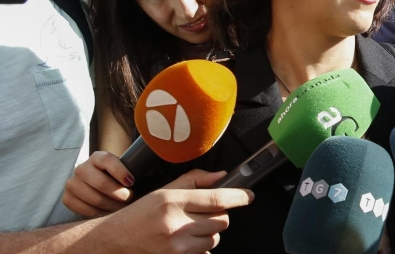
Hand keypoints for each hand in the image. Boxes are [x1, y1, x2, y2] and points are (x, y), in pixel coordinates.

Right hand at [63, 151, 134, 217]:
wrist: (96, 185)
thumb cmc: (116, 177)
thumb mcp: (124, 168)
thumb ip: (135, 168)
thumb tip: (151, 172)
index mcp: (98, 157)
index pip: (108, 160)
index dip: (120, 171)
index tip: (132, 182)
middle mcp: (82, 168)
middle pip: (101, 183)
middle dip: (119, 194)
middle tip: (129, 198)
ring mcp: (72, 183)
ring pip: (94, 199)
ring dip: (111, 206)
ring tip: (121, 207)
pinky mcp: (67, 198)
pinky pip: (84, 210)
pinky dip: (99, 213)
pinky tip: (107, 212)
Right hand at [95, 169, 253, 253]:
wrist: (116, 239)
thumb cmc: (140, 213)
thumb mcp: (165, 191)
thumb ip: (195, 180)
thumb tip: (222, 177)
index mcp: (173, 201)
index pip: (217, 199)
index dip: (238, 197)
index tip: (249, 196)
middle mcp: (176, 224)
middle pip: (221, 220)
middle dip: (220, 214)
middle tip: (206, 211)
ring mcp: (176, 246)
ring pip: (215, 238)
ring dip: (210, 231)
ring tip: (192, 226)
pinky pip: (205, 253)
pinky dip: (201, 246)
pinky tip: (187, 239)